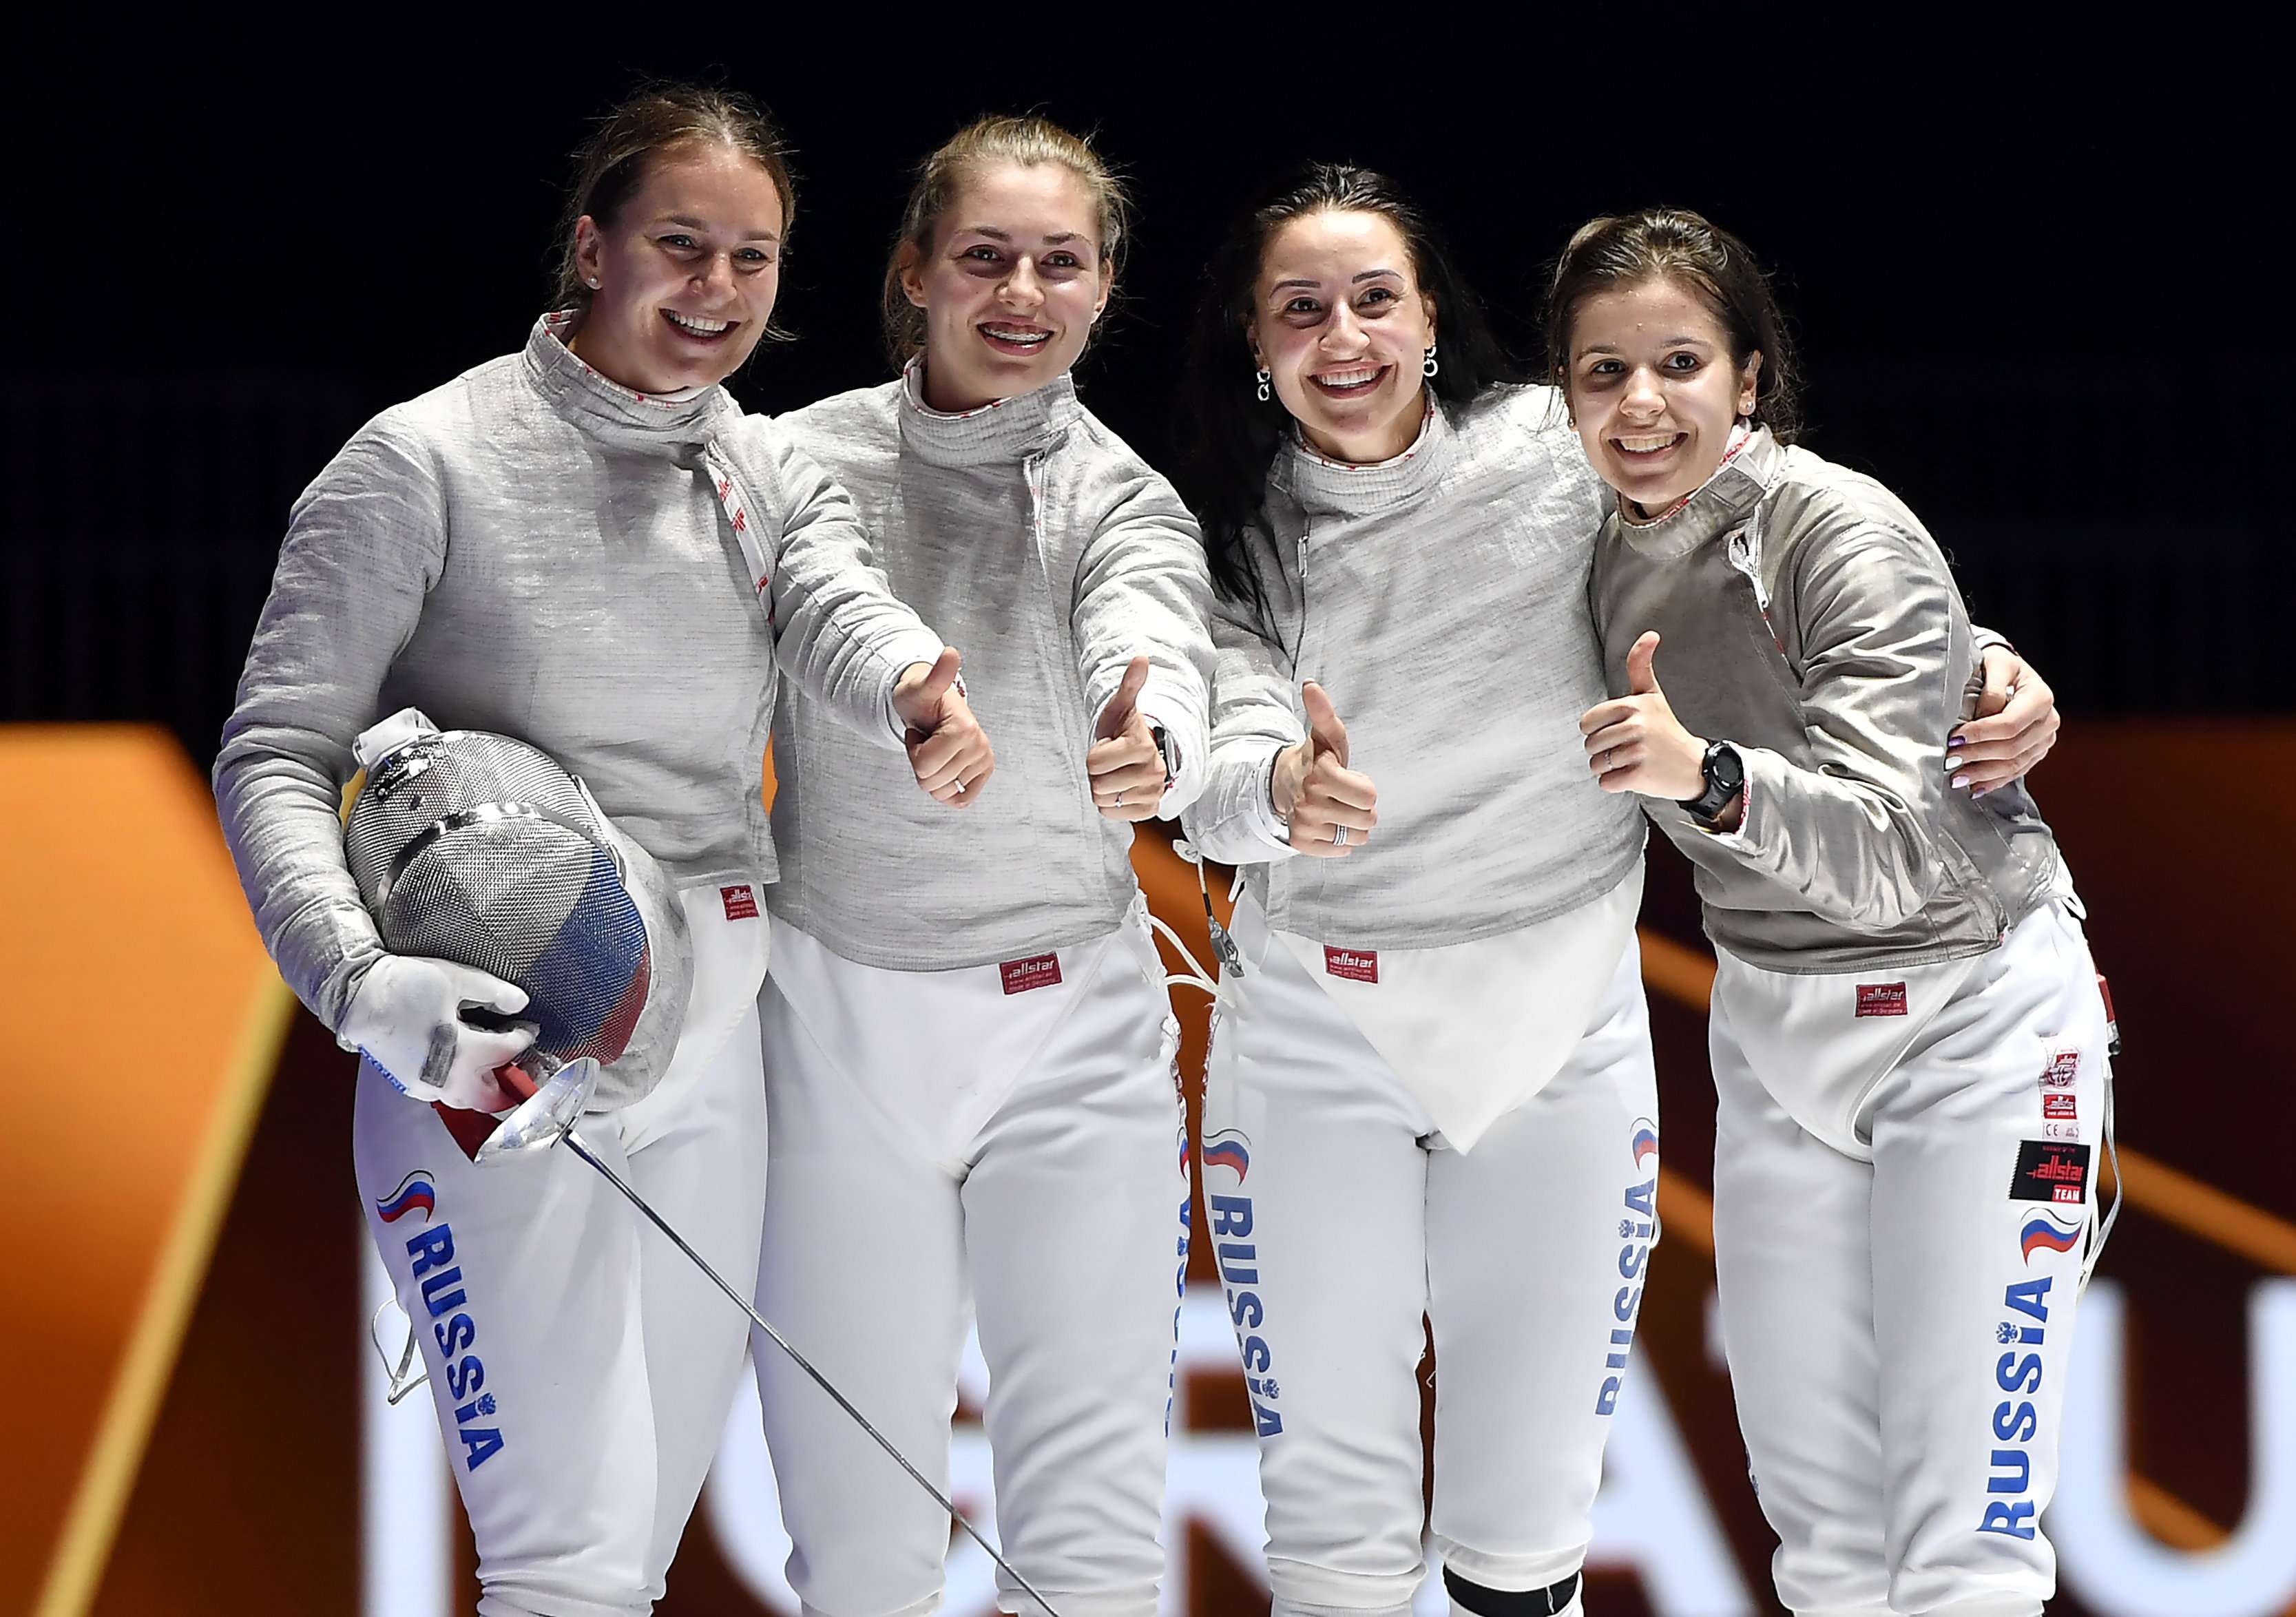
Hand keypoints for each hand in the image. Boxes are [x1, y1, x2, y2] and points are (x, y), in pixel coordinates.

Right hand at [341, 954, 534, 1113]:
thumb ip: (495, 992)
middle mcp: (445, 1079)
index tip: (528, 1029)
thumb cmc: (404, 986)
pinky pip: (441, 1092)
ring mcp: (423, 1086)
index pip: (507, 1053)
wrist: (356, 996)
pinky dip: (456, 1082)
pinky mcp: (407, 1083)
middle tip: (515, 1064)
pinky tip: (457, 1059)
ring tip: (487, 1060)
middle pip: (489, 1098)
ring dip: (481, 1085)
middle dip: (507, 1084)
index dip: (524, 1039)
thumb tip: (520, 1003)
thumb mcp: (457, 980)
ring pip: (464, 1098)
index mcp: (463, 1054)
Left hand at [895, 648, 994, 805]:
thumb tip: (950, 653)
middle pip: (931, 781)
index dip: (914, 750)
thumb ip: (937, 675)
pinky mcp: (984, 772)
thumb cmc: (921, 698)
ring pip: (942, 793)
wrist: (932, 704)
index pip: (924, 765)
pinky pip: (962, 800)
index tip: (921, 732)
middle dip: (920, 762)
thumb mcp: (920, 687)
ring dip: (931, 773)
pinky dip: (948, 791)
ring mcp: (983, 760)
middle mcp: (979, 747)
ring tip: (934, 748)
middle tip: (927, 739)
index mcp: (965, 730)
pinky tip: (945, 769)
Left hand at [1088, 657, 1165, 822]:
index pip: (1094, 762)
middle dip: (1097, 774)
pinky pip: (1112, 815)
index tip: (1109, 747)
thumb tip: (1140, 658)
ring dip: (1103, 789)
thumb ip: (1129, 684)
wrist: (1142, 754)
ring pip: (1103, 801)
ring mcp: (1153, 793)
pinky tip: (1120, 789)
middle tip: (1111, 763)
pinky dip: (1111, 805)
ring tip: (1115, 774)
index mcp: (1142, 746)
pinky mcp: (1149, 810)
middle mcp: (1153, 772)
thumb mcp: (1122, 707)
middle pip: (1098, 785)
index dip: (1094, 754)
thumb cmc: (1125, 729)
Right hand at [1270, 681, 1377, 856]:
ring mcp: (1304, 825)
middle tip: (1341, 795)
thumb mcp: (1326, 736)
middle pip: (1367, 819)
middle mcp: (1310, 802)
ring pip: (1357, 837)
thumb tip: (1311, 685)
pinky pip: (1341, 850)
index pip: (1370, 796)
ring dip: (1352, 825)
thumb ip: (1324, 712)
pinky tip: (1327, 823)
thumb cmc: (1314, 759)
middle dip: (1361, 807)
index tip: (1347, 778)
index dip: (1364, 786)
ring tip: (1335, 809)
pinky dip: (1339, 840)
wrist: (1282, 783)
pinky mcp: (1301, 843)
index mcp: (1321, 775)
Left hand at [1580, 632, 1707, 800]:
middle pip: (1590, 745)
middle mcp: (1637, 726)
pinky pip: (1606, 783)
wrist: (1694, 765)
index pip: (1587, 722)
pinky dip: (1616, 784)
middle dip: (1603, 751)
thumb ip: (1640, 666)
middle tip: (1630, 749)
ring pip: (1596, 765)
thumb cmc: (1666, 729)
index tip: (1619, 731)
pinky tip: (1635, 775)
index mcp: (1633, 705)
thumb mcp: (1652, 695)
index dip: (1597, 730)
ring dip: (1610, 769)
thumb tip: (1650, 634)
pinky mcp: (1640, 775)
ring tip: (1633, 762)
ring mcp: (1639, 751)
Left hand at [1950, 646, 2058, 796]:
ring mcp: (2044, 739)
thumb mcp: (1994, 664)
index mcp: (2040, 697)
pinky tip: (1974, 787)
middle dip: (1977, 756)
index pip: (2009, 724)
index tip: (1954, 738)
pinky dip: (1994, 781)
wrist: (2008, 670)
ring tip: (1956, 778)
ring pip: (2014, 764)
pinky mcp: (2036, 752)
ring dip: (1983, 774)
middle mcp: (2048, 720)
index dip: (1980, 734)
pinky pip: (2017, 772)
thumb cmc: (1997, 665)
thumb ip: (1991, 689)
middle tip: (1949, 760)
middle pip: (2011, 747)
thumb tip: (1981, 717)